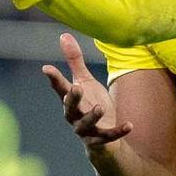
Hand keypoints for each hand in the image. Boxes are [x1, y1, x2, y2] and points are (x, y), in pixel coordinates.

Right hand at [43, 33, 132, 152]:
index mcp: (70, 101)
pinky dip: (118, 131)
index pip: (60, 88)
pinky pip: (109, 136)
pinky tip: (130, 125)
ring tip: (99, 107)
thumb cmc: (90, 106)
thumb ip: (75, 61)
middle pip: (70, 108)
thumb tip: (63, 35)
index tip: (46, 69)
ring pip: (86, 125)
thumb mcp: (84, 82)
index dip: (53, 79)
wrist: (101, 139)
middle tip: (76, 88)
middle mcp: (74, 116)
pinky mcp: (100, 140)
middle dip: (72, 99)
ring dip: (92, 116)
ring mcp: (86, 130)